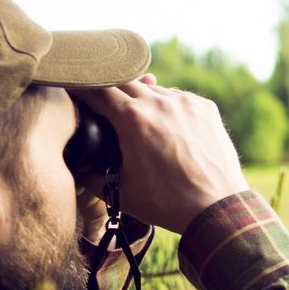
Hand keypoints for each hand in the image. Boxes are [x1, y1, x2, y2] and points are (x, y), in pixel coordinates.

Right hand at [70, 75, 248, 233]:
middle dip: (108, 89)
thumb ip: (90, 177)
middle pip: (122, 81)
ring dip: (140, 98)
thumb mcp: (121, 193)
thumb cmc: (167, 203)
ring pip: (152, 89)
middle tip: (100, 101)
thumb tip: (75, 167)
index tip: (72, 90)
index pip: (96, 90)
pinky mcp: (205, 107)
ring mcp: (185, 102)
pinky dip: (166, 106)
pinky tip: (165, 125)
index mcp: (133, 119)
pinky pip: (177, 98)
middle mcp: (159, 102)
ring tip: (136, 120)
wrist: (216, 208)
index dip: (80, 89)